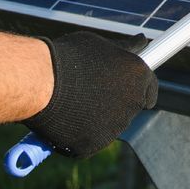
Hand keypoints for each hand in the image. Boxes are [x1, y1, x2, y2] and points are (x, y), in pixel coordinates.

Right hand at [23, 31, 157, 156]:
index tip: (123, 88)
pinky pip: (88, 141)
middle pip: (128, 109)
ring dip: (96, 118)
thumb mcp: (98, 45)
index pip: (150, 90)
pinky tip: (63, 118)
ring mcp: (114, 128)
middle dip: (113, 103)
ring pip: (108, 126)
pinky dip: (78, 134)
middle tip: (88, 93)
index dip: (136, 89)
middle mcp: (132, 104)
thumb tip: (143, 42)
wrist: (39, 80)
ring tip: (71, 102)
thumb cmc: (67, 56)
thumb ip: (123, 49)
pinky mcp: (93, 146)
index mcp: (138, 76)